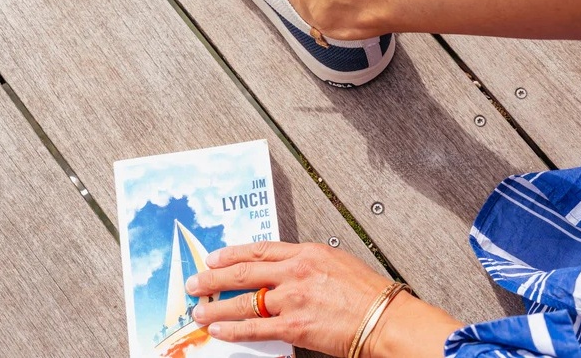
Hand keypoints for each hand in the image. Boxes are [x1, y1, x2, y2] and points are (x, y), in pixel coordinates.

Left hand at [185, 240, 392, 356]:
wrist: (384, 318)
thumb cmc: (368, 293)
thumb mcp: (336, 262)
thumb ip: (308, 264)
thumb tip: (286, 271)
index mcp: (306, 252)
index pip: (260, 250)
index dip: (233, 253)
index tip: (215, 256)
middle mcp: (295, 272)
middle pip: (245, 271)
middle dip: (215, 276)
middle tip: (196, 280)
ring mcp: (292, 299)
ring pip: (244, 301)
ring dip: (217, 306)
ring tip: (199, 310)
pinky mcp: (294, 326)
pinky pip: (255, 328)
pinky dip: (234, 329)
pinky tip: (219, 330)